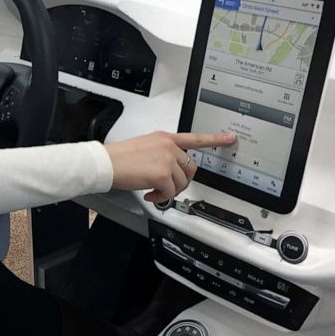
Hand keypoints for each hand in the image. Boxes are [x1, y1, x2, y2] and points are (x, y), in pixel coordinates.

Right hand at [104, 130, 236, 202]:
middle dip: (180, 181)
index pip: (194, 138)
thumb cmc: (118, 158)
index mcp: (165, 138)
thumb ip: (162, 152)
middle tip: (166, 186)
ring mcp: (167, 159)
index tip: (229, 138)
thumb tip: (170, 169)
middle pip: (190, 168)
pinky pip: (171, 193)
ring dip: (168, 191)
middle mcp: (169, 146)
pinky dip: (160, 197)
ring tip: (152, 189)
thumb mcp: (145, 146)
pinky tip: (149, 194)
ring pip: (182, 183)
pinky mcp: (162, 174)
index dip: (215, 139)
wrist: (105, 163)